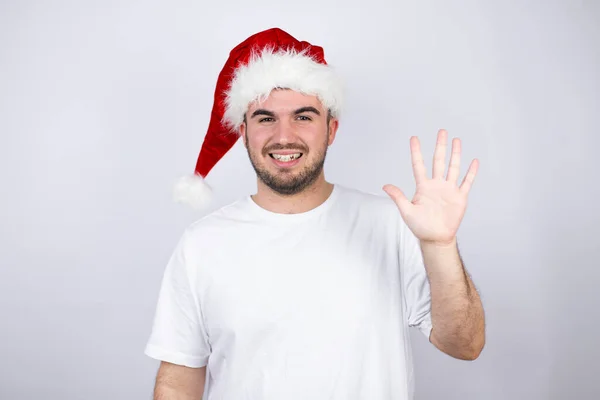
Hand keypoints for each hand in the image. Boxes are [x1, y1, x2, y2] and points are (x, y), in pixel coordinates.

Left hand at [383, 129, 478, 245]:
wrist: (436, 238)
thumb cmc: (420, 226)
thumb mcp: (406, 211)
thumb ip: (398, 197)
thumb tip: (385, 186)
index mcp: (423, 187)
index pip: (419, 165)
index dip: (416, 152)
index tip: (414, 138)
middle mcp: (436, 185)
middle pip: (438, 161)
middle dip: (440, 146)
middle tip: (441, 131)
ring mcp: (449, 190)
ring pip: (453, 168)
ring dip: (455, 154)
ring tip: (456, 140)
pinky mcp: (460, 197)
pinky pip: (467, 182)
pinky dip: (471, 172)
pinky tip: (473, 161)